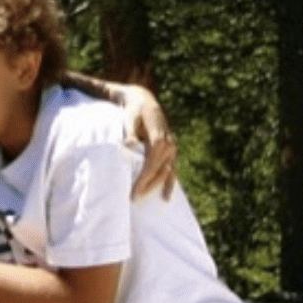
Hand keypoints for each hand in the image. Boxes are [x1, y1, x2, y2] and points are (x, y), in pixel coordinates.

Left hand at [118, 84, 177, 199]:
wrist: (144, 100)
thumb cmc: (134, 110)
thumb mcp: (130, 117)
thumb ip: (131, 131)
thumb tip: (130, 144)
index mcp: (159, 135)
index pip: (152, 161)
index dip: (145, 176)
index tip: (135, 189)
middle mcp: (169, 142)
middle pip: (159, 168)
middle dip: (148, 184)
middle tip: (135, 198)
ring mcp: (172, 146)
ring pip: (167, 170)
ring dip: (158, 186)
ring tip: (148, 201)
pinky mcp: (172, 149)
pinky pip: (172, 168)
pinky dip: (169, 182)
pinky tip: (166, 196)